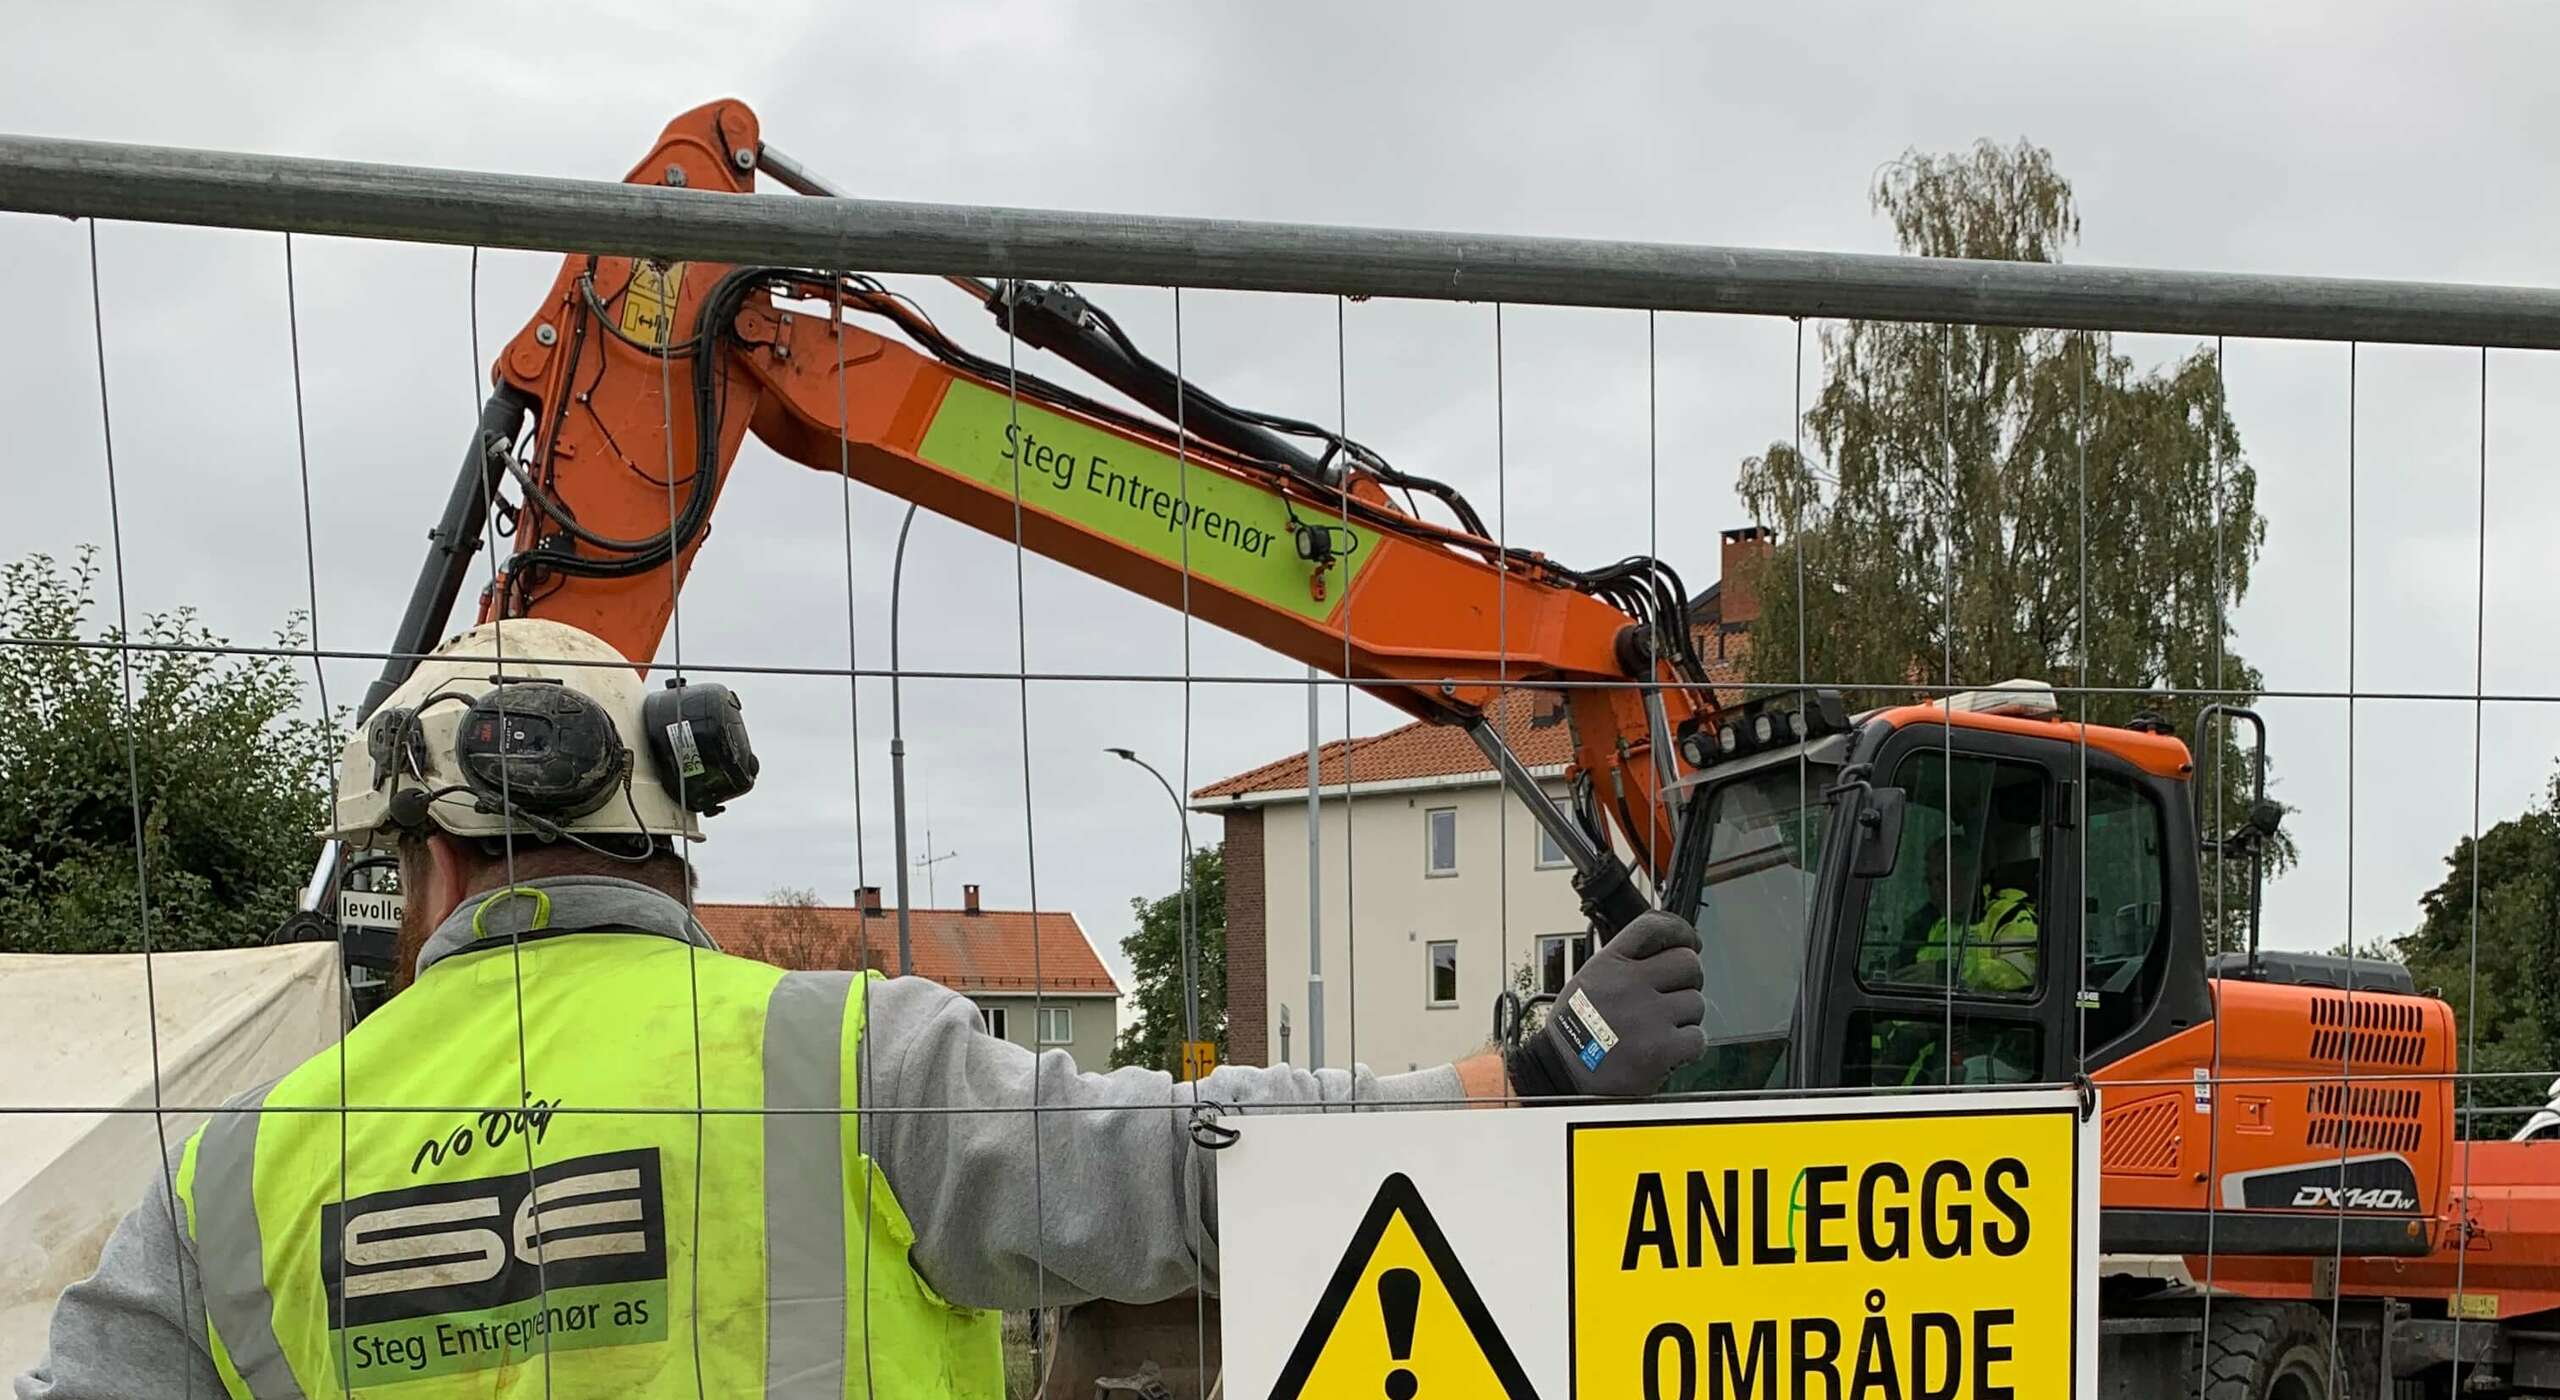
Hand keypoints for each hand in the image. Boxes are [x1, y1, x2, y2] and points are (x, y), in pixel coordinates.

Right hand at [1506, 911, 1707, 1097]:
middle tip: (1672, 996)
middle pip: (1688, 962)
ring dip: (1684, 1017)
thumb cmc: (1578, 1029)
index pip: (1653, 928)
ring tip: (1659, 1029)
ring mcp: (1647, 1017)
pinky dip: (1688, 1046)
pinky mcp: (1660, 1049)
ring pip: (1697, 1002)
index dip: (1679, 932)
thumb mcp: (1589, 979)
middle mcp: (1628, 984)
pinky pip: (1697, 1037)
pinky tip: (1667, 1049)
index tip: (1689, 941)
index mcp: (1609, 964)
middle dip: (1687, 980)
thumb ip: (1626, 962)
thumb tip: (1675, 948)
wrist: (1562, 1073)